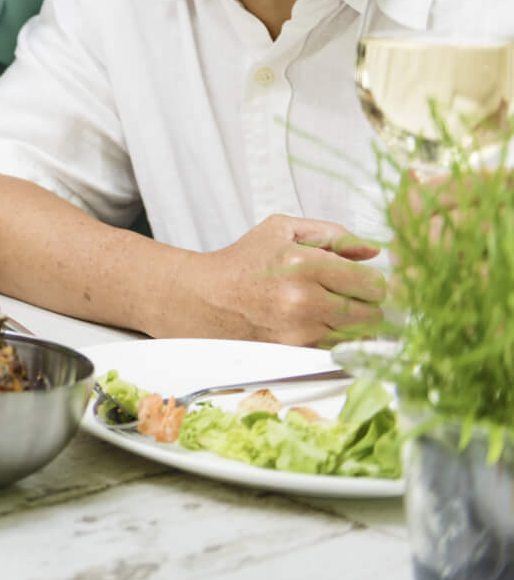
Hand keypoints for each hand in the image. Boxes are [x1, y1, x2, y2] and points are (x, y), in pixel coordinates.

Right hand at [194, 213, 385, 345]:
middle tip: (350, 295)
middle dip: (367, 303)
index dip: (372, 281)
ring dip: (355, 323)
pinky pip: (340, 349)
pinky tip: (323, 324)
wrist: (206, 297)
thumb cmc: (244, 261)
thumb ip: (332, 234)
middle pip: (372, 312)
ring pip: (360, 334)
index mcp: (304, 263)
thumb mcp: (282, 229)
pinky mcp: (295, 350)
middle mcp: (304, 299)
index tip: (362, 280)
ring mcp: (300, 329)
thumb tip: (372, 250)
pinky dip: (338, 339)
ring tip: (334, 309)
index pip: (371, 282)